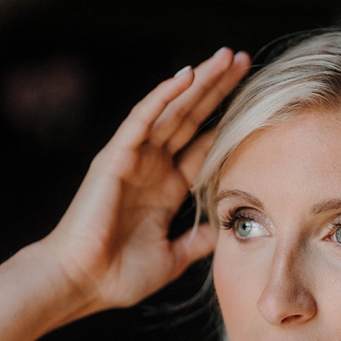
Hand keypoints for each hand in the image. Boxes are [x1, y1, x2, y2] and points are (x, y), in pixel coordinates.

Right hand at [38, 46, 250, 313]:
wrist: (82, 282)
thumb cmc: (118, 276)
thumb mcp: (173, 258)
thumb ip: (199, 241)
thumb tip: (226, 231)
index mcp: (166, 189)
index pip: (202, 146)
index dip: (227, 122)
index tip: (259, 102)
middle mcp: (151, 168)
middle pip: (191, 119)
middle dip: (218, 90)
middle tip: (243, 60)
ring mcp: (133, 159)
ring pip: (172, 110)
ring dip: (199, 83)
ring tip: (225, 57)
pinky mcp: (115, 156)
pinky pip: (142, 118)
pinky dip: (163, 96)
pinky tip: (187, 75)